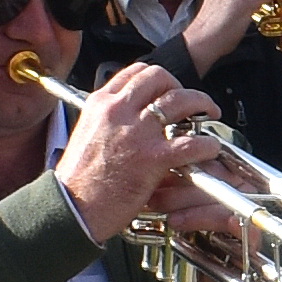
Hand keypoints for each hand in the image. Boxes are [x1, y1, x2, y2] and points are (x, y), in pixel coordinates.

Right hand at [49, 60, 214, 238]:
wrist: (71, 209)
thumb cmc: (77, 181)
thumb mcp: (87, 135)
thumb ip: (109, 121)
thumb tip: (130, 120)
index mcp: (101, 104)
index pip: (135, 72)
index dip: (158, 78)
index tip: (167, 89)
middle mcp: (118, 110)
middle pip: (159, 77)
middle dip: (180, 85)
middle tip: (190, 101)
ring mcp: (137, 132)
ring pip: (180, 100)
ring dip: (201, 103)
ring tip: (210, 113)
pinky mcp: (152, 158)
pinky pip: (191, 143)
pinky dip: (206, 144)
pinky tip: (210, 148)